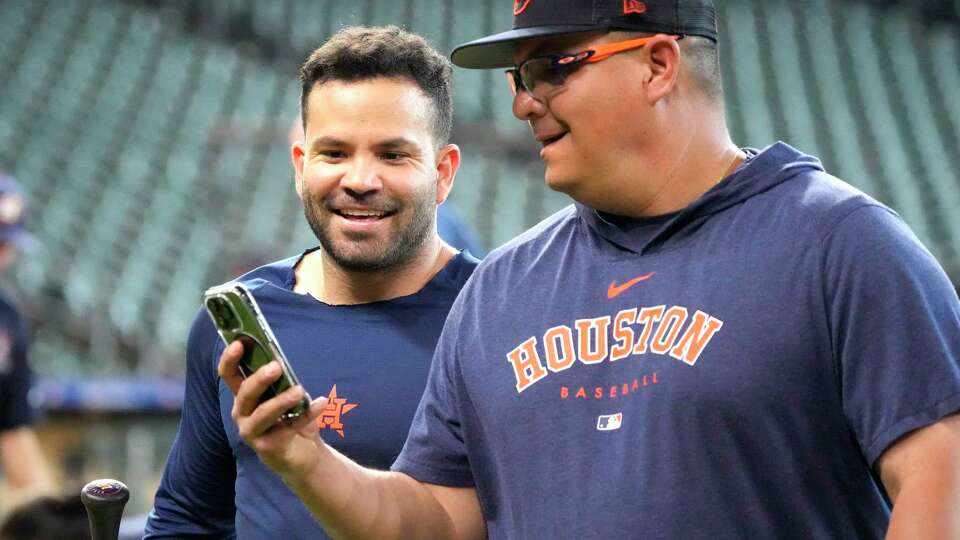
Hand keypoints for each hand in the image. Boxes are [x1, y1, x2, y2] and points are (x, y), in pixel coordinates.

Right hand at [218, 341, 327, 478]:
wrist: (301, 455)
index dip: (230, 359)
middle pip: (245, 393)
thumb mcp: (285, 395)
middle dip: (259, 379)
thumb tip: (282, 362)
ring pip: (263, 414)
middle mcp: (242, 414)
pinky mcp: (267, 447)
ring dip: (281, 401)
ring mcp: (252, 432)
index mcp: (244, 396)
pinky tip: (322, 402)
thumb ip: (282, 380)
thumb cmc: (289, 418)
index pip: (229, 375)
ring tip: (299, 390)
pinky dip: (307, 414)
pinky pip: (289, 427)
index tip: (239, 343)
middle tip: (276, 367)